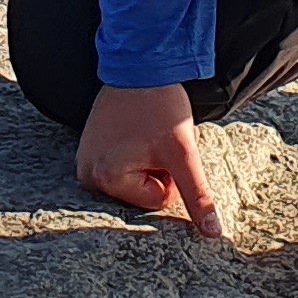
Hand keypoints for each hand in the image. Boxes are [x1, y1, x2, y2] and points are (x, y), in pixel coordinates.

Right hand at [77, 82, 227, 238]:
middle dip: (158, 168)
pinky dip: (135, 152)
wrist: (140, 63)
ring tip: (145, 133)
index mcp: (106, 179)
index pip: (158, 200)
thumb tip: (212, 233)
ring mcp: (85, 161)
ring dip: (149, 160)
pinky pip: (122, 166)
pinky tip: (135, 131)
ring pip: (136, 179)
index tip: (164, 144)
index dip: (172, 173)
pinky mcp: (88, 149)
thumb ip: (197, 195)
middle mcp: (88, 175)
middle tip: (155, 138)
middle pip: (143, 192)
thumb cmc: (160, 105)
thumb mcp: (183, 152)